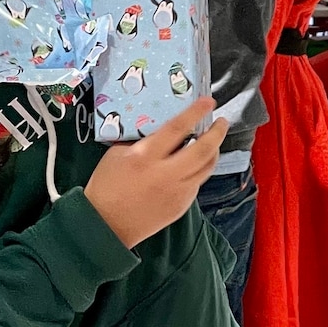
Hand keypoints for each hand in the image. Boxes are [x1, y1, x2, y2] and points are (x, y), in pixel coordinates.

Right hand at [84, 98, 228, 248]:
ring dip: (214, 151)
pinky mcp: (182, 205)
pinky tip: (194, 165)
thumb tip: (157, 130)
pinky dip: (199, 170)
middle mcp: (166, 174)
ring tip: (212, 141)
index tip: (208, 101)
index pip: (177, 128)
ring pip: (207, 167)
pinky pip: (197, 183)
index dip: (195, 112)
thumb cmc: (106, 187)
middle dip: (217, 132)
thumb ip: (139, 141)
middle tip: (221, 122)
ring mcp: (177, 191)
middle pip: (203, 149)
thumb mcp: (116, 155)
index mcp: (146, 157)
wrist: (106, 225)